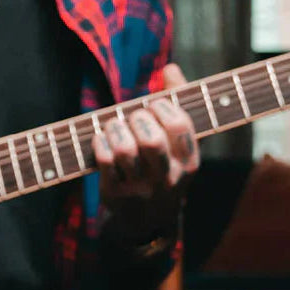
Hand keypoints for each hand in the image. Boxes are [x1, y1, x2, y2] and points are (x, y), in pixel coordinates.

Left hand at [92, 64, 199, 241]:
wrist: (147, 220)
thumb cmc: (162, 166)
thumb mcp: (178, 142)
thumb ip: (178, 102)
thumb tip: (171, 68)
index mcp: (189, 162)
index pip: (180, 124)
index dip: (161, 107)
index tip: (152, 106)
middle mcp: (169, 178)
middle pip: (151, 139)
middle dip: (135, 119)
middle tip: (131, 118)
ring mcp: (142, 189)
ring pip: (124, 149)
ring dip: (114, 129)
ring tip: (113, 126)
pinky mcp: (116, 195)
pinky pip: (104, 160)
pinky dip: (100, 143)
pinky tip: (101, 141)